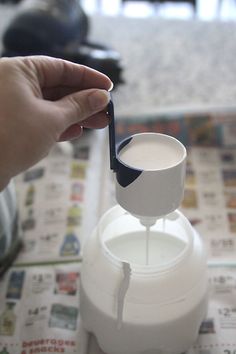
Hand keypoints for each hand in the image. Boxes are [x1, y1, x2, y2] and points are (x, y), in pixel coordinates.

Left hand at [0, 56, 112, 189]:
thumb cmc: (11, 138)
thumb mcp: (52, 119)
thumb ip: (79, 106)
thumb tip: (102, 97)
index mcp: (19, 71)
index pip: (61, 68)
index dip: (88, 78)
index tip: (108, 87)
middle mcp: (14, 84)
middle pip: (58, 87)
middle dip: (85, 101)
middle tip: (107, 110)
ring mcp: (13, 105)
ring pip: (51, 105)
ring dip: (76, 115)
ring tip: (100, 123)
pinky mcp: (14, 124)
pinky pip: (41, 119)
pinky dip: (59, 125)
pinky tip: (77, 131)